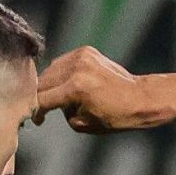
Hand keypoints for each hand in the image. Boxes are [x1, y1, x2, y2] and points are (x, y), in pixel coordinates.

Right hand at [36, 46, 155, 131]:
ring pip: (50, 70)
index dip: (36, 112)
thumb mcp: (83, 123)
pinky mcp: (86, 51)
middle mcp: (76, 68)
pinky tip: (67, 84)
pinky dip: (61, 74)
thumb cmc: (115, 117)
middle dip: (40, 97)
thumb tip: (50, 103)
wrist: (139, 98)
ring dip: (49, 84)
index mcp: (75, 88)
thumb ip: (62, 111)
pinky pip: (63, 63)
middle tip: (42, 109)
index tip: (37, 120)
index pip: (42, 99)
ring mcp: (81, 56)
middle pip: (42, 82)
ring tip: (56, 97)